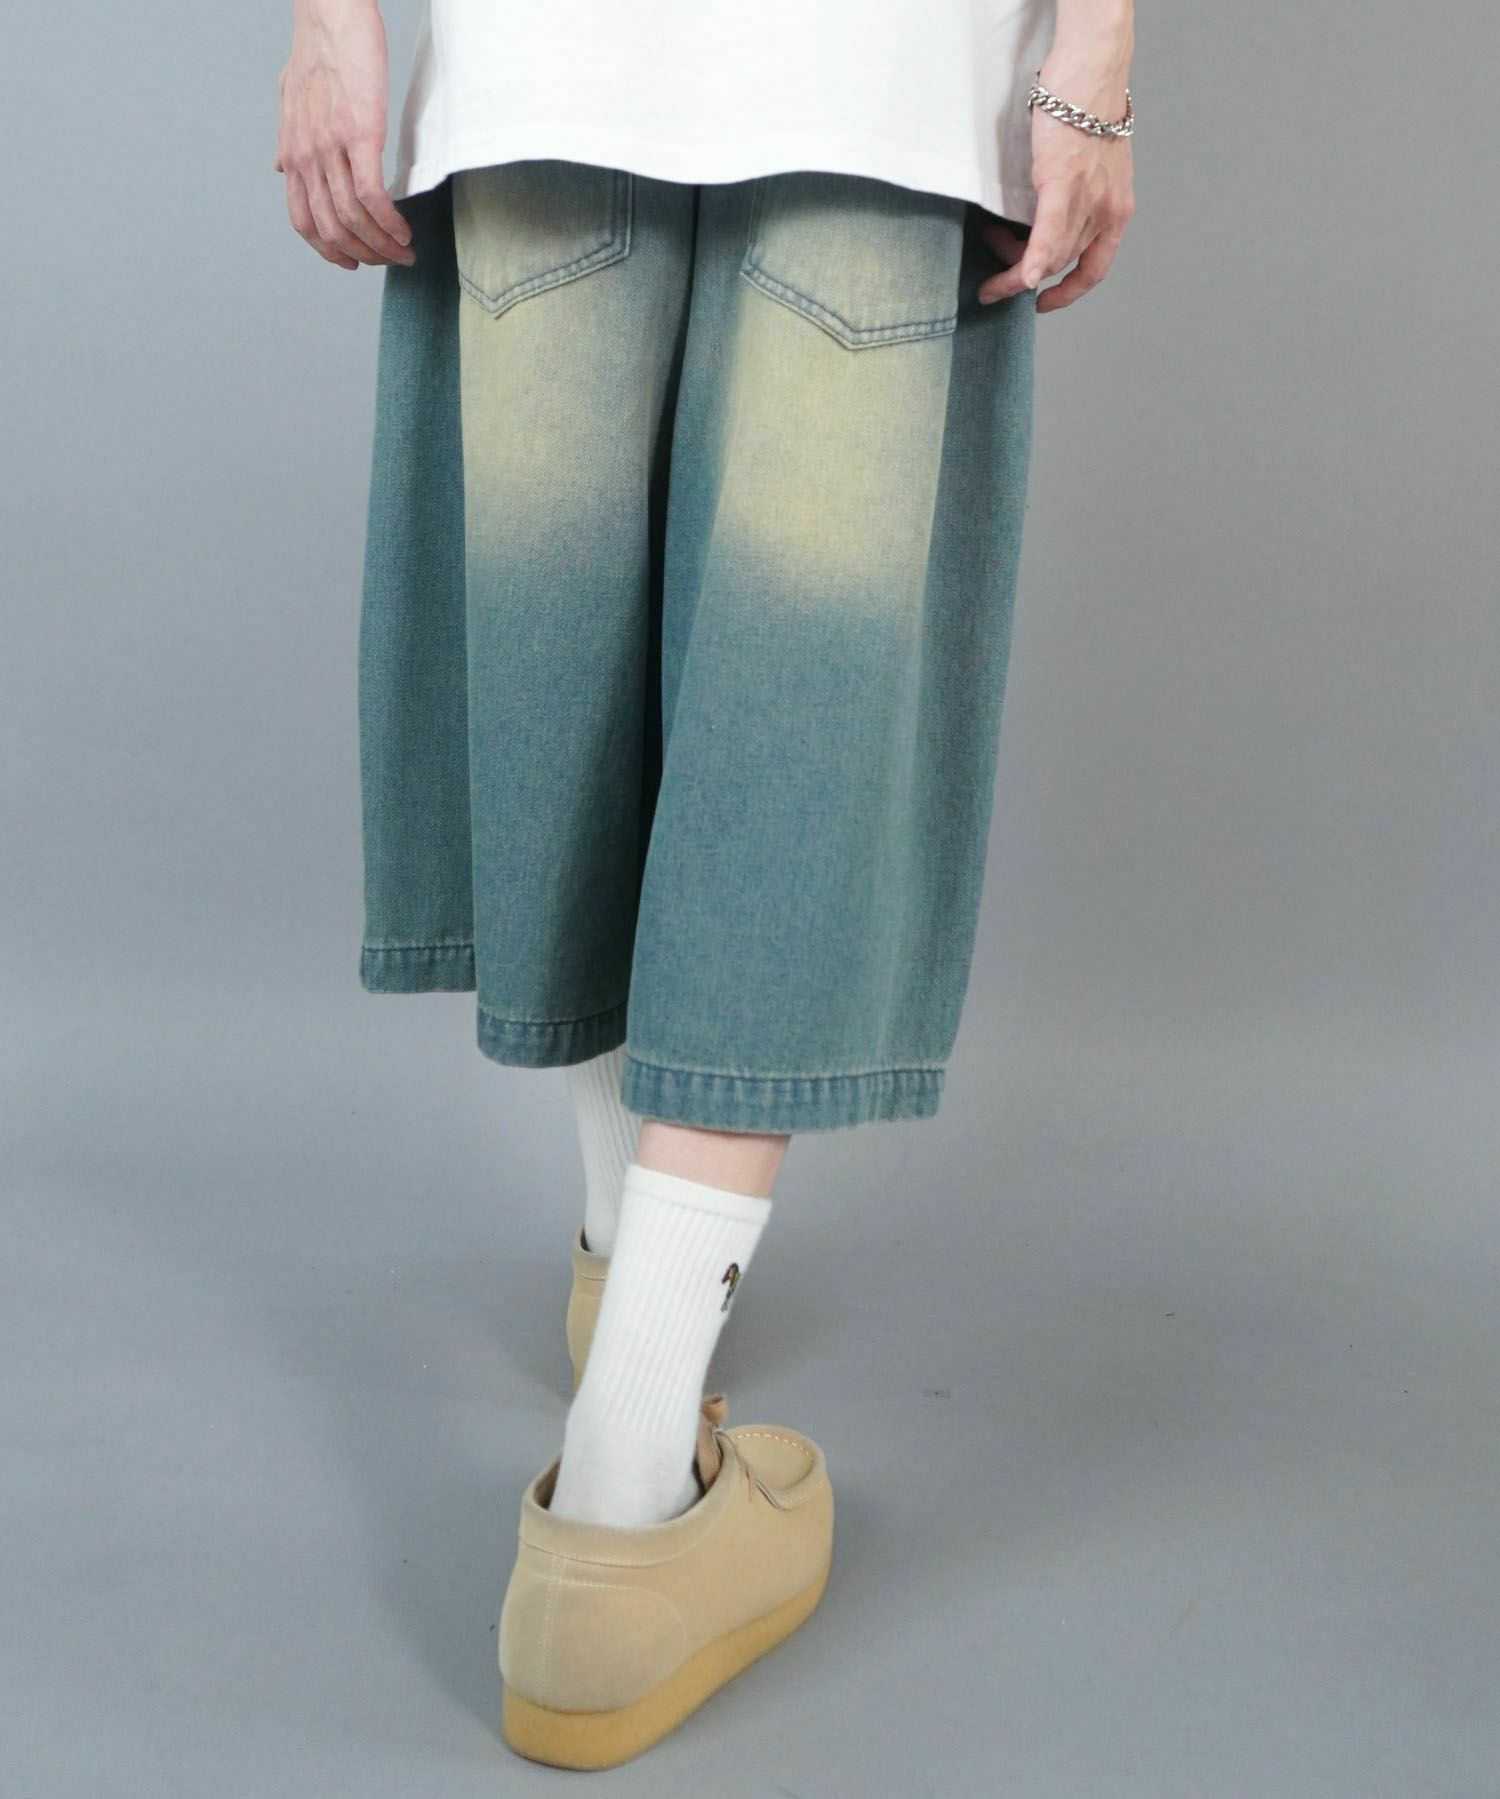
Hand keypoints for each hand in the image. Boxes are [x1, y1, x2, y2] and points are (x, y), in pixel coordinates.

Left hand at [274, 0, 413, 269]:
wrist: (329, 14)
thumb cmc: (318, 49)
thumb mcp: (288, 98)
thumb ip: (287, 139)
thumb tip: (279, 169)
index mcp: (292, 153)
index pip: (304, 221)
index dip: (329, 252)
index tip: (352, 262)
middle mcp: (307, 157)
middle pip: (332, 230)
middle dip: (364, 256)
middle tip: (390, 261)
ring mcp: (332, 148)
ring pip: (353, 219)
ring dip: (382, 246)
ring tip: (404, 252)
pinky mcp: (360, 135)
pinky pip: (373, 196)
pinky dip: (390, 222)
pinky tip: (405, 230)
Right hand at [979, 50, 1134, 312]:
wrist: (1094, 68)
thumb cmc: (1088, 107)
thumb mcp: (1095, 164)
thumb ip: (1081, 196)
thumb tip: (1052, 215)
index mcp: (1117, 208)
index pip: (1096, 268)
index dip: (1070, 293)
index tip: (1045, 301)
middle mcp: (1107, 209)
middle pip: (1063, 263)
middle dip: (1024, 274)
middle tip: (995, 275)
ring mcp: (1087, 197)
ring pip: (1050, 252)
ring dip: (1014, 262)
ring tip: (991, 243)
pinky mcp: (1063, 181)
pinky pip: (1047, 233)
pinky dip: (1035, 259)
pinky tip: (1022, 277)